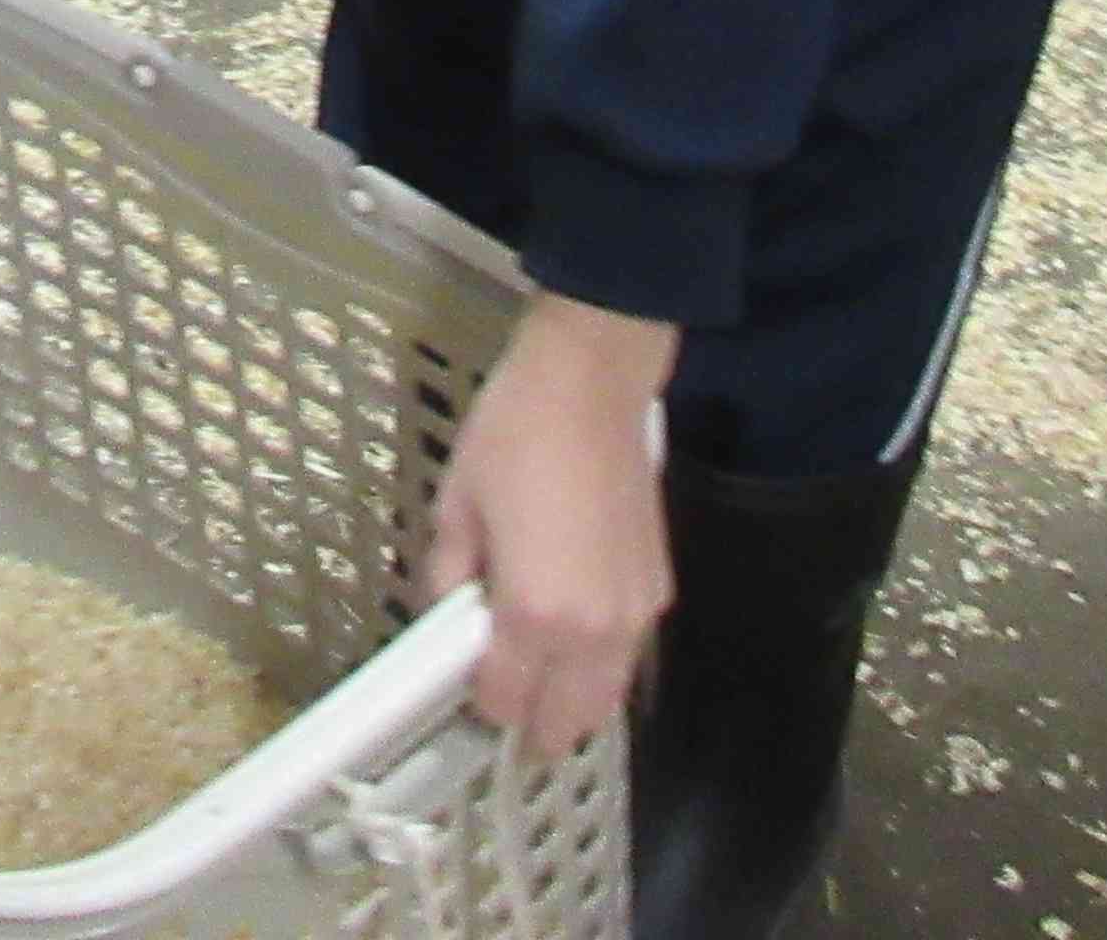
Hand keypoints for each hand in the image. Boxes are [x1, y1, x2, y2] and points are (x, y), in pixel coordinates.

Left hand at [430, 295, 676, 752]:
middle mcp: (593, 632)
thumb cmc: (515, 434)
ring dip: (569, 699)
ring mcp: (636, 616)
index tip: (462, 680)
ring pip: (604, 699)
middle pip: (567, 723)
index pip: (505, 703)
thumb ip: (447, 578)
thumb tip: (450, 614)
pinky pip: (626, 657)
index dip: (478, 701)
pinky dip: (598, 663)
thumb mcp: (455, 505)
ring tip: (534, 664)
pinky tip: (570, 626)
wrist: (593, 383)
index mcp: (534, 615)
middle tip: (499, 693)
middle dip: (530, 722)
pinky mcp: (659, 591)